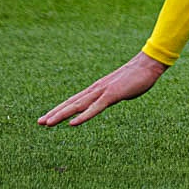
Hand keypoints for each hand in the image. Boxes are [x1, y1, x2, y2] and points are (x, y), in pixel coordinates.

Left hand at [39, 52, 167, 126]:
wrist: (149, 64)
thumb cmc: (138, 76)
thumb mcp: (121, 89)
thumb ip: (112, 96)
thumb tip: (110, 100)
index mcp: (97, 89)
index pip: (75, 101)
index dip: (60, 109)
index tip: (48, 117)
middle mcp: (95, 89)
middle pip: (71, 103)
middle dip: (55, 113)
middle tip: (39, 122)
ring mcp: (103, 91)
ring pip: (78, 106)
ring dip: (61, 114)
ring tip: (47, 123)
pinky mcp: (112, 95)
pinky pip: (95, 108)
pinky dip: (83, 116)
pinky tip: (72, 123)